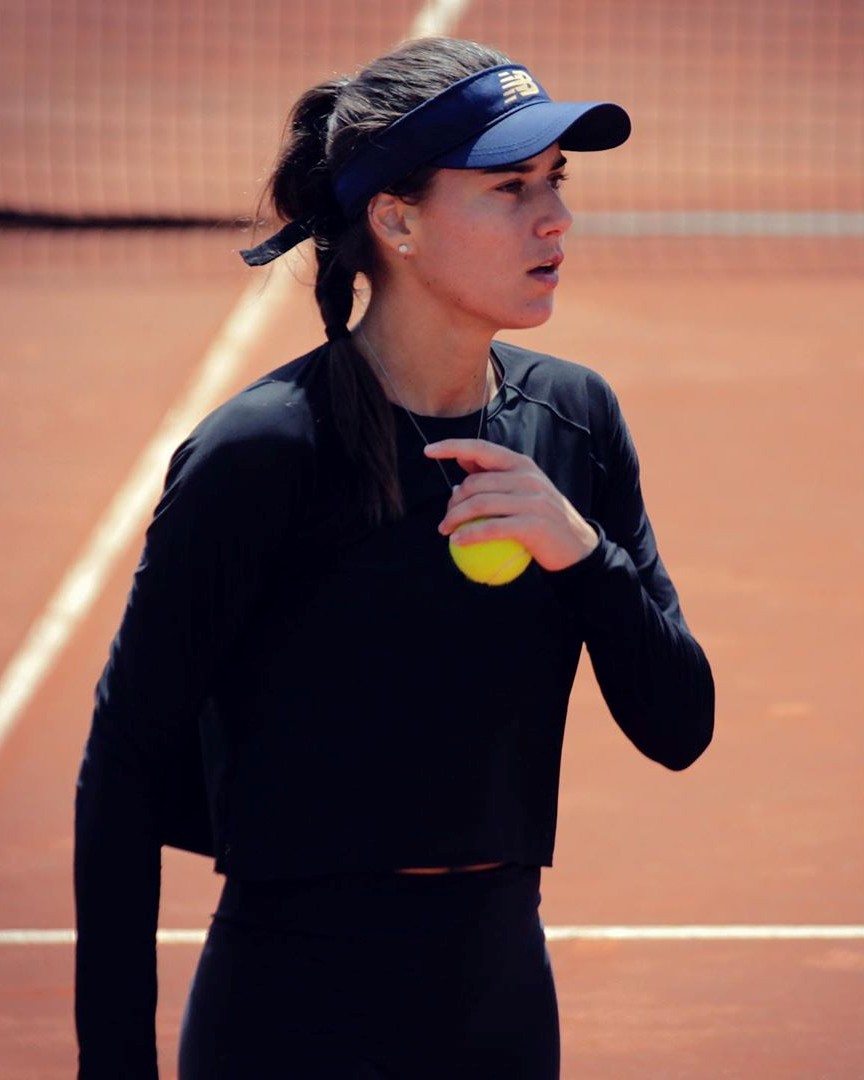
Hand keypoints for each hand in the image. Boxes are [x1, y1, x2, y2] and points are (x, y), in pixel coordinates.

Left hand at [424, 439, 598, 571]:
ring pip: (479, 503)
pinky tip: (457, 542)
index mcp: (521, 464)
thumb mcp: (522, 492)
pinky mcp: (533, 523)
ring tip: (445, 532)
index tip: (428, 452)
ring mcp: (532, 499)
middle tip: (445, 520)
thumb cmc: (542, 520)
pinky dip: (471, 534)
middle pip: (475, 483)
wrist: (577, 547)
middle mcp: (527, 477)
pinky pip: (492, 527)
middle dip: (452, 502)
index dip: (452, 446)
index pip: (481, 448)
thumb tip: (461, 467)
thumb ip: (494, 479)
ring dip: (455, 519)